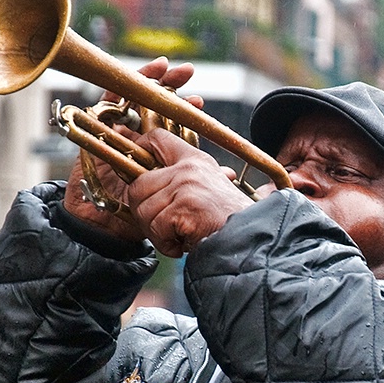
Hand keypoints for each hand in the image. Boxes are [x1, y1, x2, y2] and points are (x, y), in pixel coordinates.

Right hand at [64, 57, 203, 240]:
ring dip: (148, 79)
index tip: (200, 103)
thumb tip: (229, 174)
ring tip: (166, 67)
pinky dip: (120, 88)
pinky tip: (136, 78)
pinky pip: (106, 103)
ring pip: (131, 98)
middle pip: (151, 104)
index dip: (184, 110)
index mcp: (153, 152)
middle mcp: (135, 139)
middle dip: (170, 86)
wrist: (103, 227)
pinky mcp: (96, 132)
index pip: (169, 122)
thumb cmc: (134, 216)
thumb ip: (196, 182)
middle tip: (187, 72)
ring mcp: (116, 133)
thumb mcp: (171, 197)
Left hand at [127, 129, 252, 257]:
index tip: (134, 170)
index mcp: (194, 159)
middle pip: (137, 186)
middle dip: (144, 213)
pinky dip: (165, 244)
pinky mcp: (184, 208)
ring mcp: (185, 187)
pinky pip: (155, 228)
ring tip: (178, 236)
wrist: (249, 239)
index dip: (139, 150)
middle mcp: (188, 168)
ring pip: (143, 211)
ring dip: (156, 233)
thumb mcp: (209, 186)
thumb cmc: (227, 220)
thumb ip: (182, 179)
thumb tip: (148, 177)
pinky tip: (182, 244)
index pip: (156, 138)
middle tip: (162, 226)